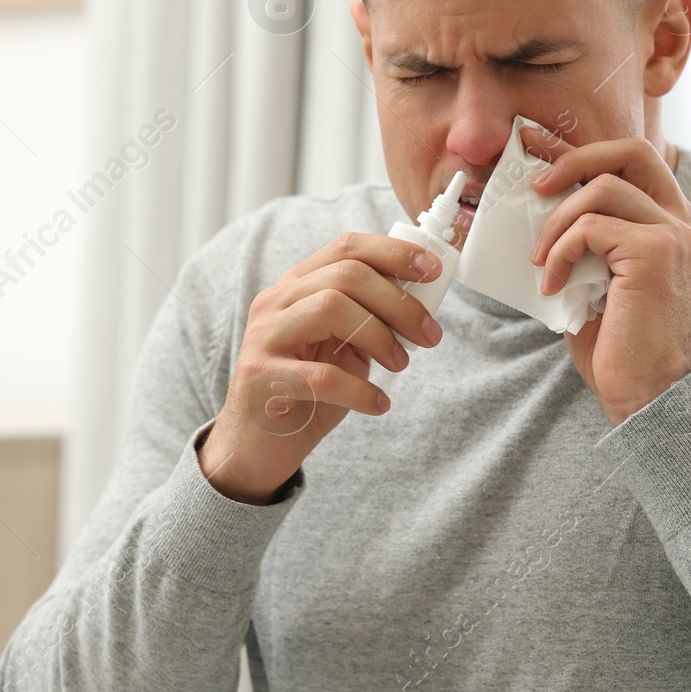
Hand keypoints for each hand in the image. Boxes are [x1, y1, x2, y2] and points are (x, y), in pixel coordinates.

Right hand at [199, 233, 444, 503]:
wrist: (256, 444)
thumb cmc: (309, 390)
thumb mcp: (342, 346)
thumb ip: (370, 320)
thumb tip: (422, 305)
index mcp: (298, 284)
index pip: (347, 247)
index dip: (395, 253)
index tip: (434, 270)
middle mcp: (276, 300)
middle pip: (346, 275)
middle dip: (399, 302)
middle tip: (430, 334)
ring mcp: (265, 336)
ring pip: (330, 308)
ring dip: (380, 336)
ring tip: (401, 365)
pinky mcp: (261, 377)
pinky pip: (321, 377)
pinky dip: (361, 390)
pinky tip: (379, 403)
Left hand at [524, 128, 690, 426]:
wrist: (647, 395)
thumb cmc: (621, 343)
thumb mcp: (600, 276)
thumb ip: (589, 236)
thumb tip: (543, 202)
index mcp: (675, 223)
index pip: (633, 161)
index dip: (584, 150)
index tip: (540, 150)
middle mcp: (683, 222)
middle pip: (631, 150)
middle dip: (574, 158)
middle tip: (536, 185)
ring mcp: (674, 234)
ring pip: (602, 188)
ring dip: (557, 221)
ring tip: (541, 260)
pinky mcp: (655, 252)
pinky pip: (592, 226)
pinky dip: (561, 250)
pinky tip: (553, 283)